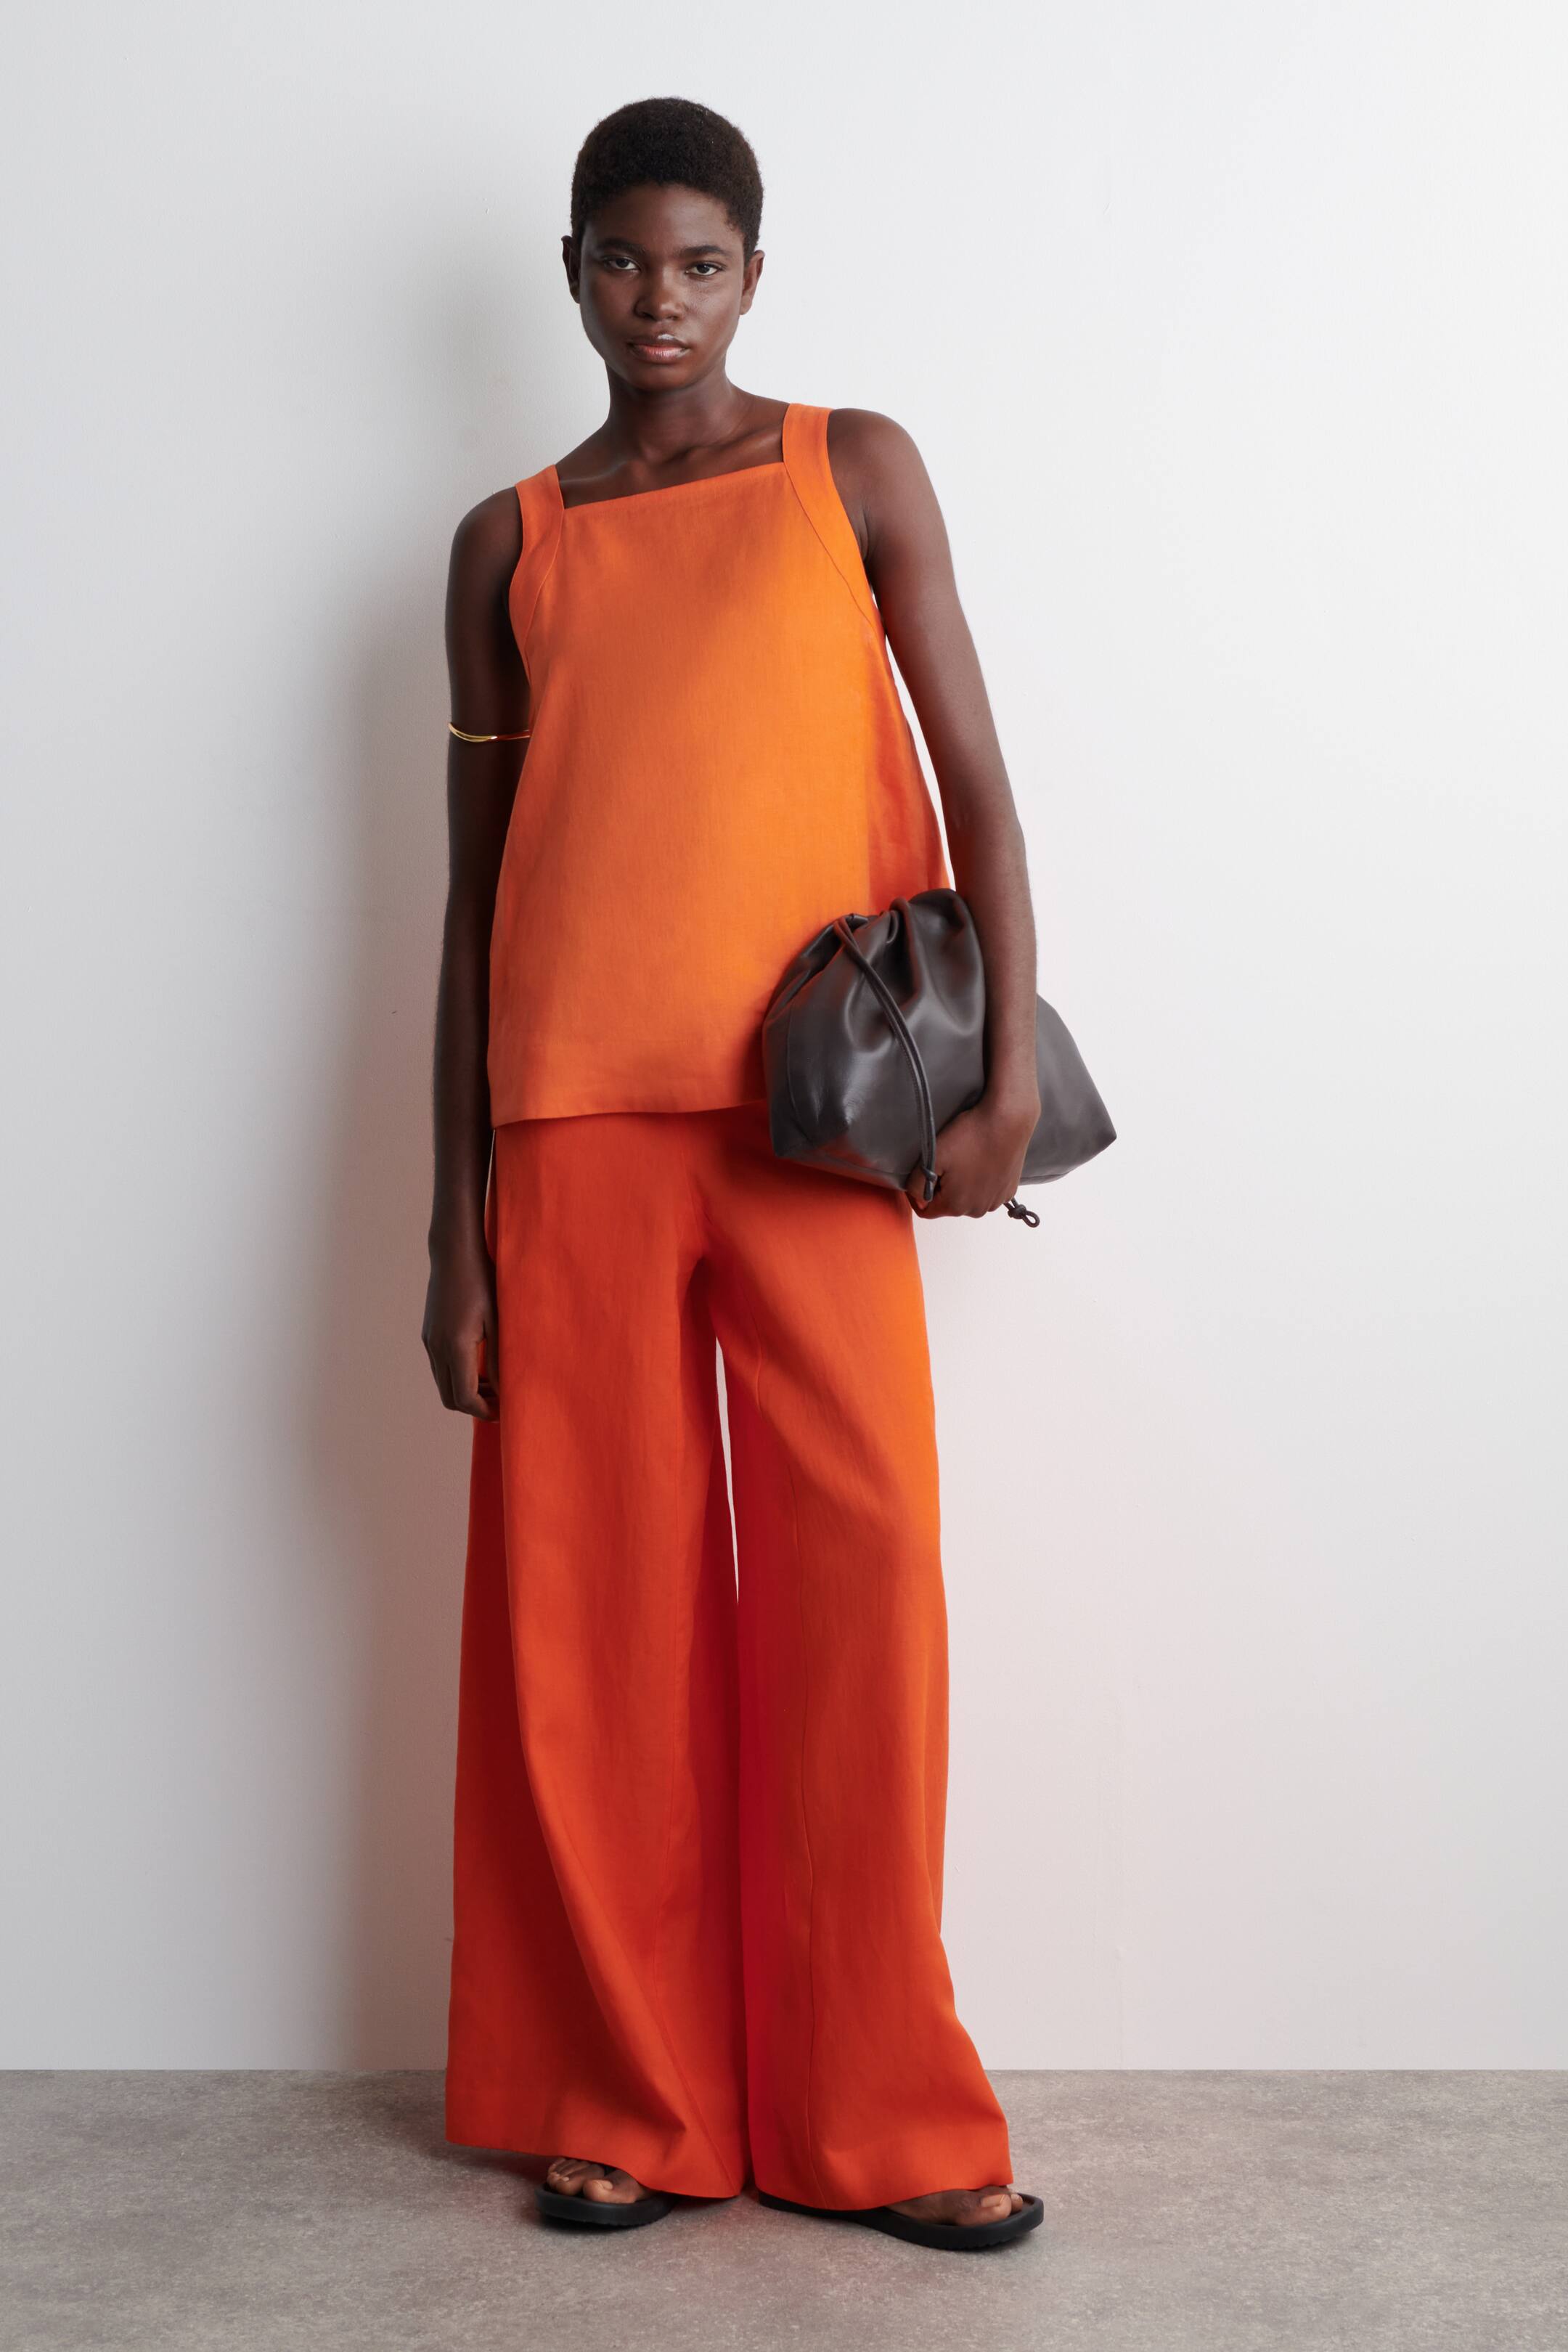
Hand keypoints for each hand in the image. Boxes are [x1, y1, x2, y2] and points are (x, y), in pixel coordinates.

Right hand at [422, 1232, 498, 1417]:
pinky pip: (440, 1368)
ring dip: (466, 1392)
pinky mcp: (428, 1335)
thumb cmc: (483, 1282)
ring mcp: (429, 1341)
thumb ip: (499, 1359)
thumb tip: (504, 1390)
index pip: (463, 1397)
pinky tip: (479, 1367)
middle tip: (500, 1401)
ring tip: (493, 1385)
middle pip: (449, 1398)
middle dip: (474, 1406)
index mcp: (455, 1346)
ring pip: (443, 1384)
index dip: (483, 1411)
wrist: (454, 1254)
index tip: (504, 1409)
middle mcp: (436, 1347)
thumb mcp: (497, 1321)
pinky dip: (458, 1376)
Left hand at [904, 1091, 1039, 1219]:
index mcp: (956, 1205)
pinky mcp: (1008, 1191)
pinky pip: (986, 1192)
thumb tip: (918, 1198)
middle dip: (942, 1188)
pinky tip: (981, 1162)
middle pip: (949, 1205)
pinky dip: (980, 1182)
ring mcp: (995, 1201)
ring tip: (965, 1160)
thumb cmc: (970, 1137)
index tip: (920, 1176)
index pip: (927, 1211)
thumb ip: (917, 1184)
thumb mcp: (933, 1157)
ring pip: (968, 1199)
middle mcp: (977, 1210)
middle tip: (945, 1161)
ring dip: (962, 1185)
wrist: (1007, 1122)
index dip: (918, 1195)